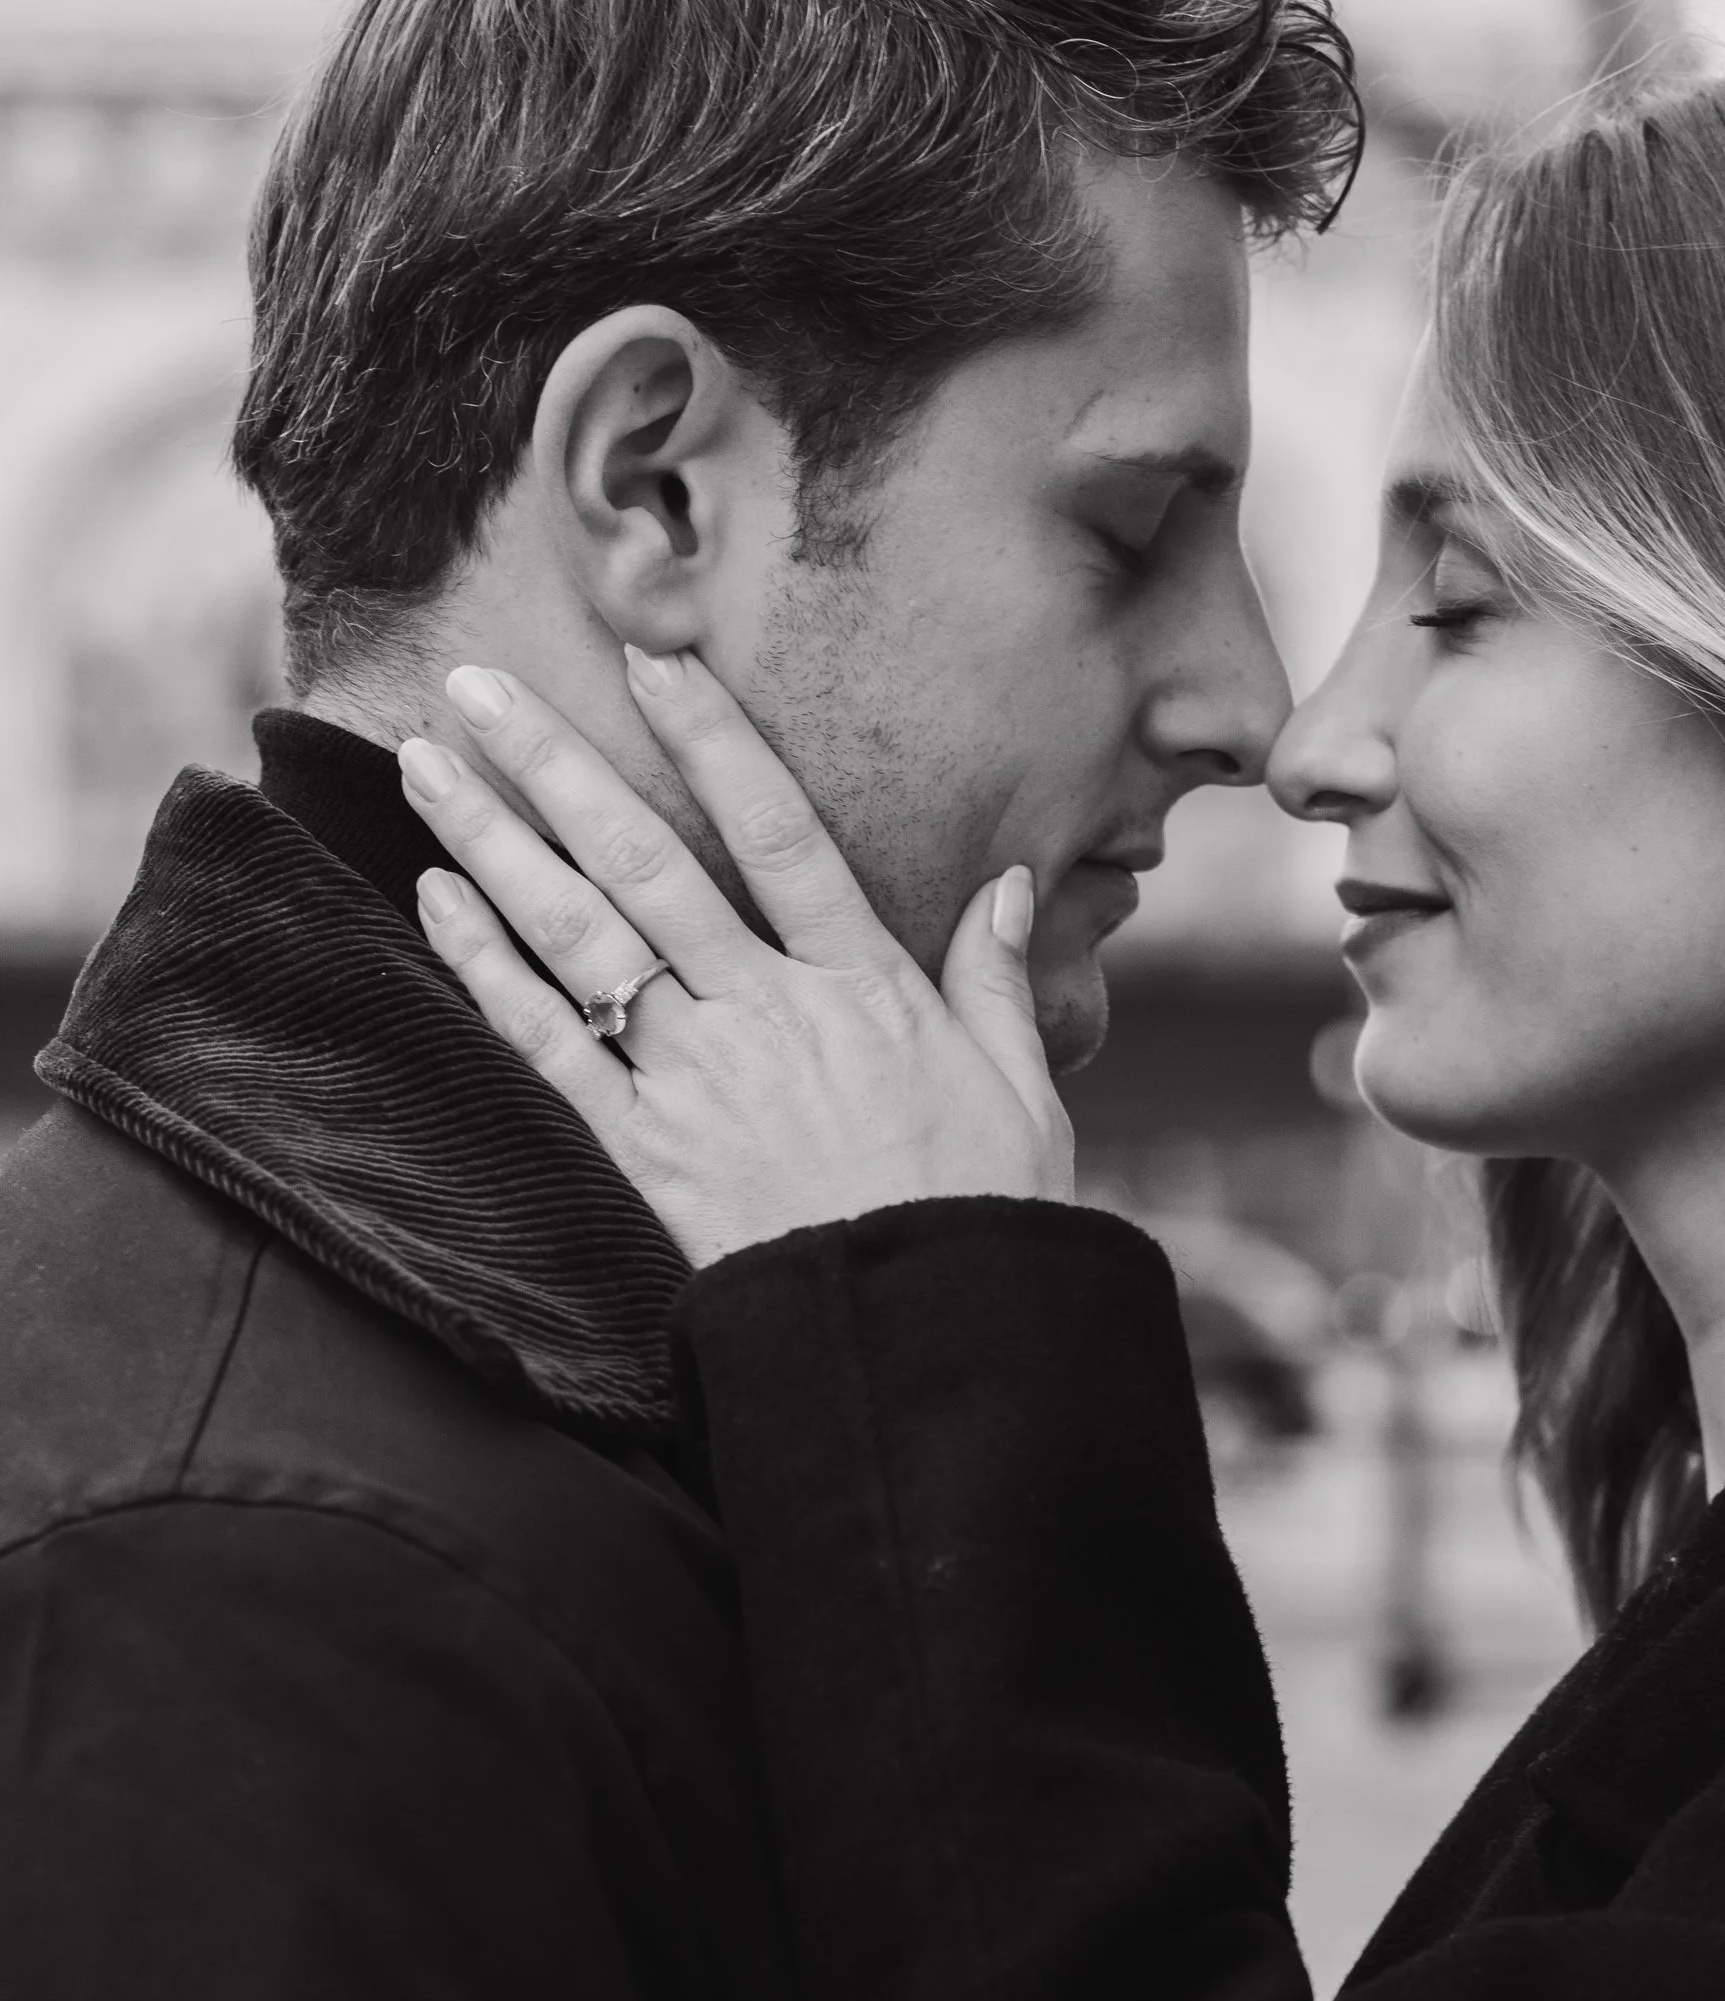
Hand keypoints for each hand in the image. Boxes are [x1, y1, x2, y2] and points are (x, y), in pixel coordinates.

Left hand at [396, 650, 1072, 1271]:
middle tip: (477, 683)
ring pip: (580, 933)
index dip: (711, 738)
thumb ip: (996, 981)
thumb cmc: (982, 1217)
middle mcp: (768, 1012)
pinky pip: (555, 1042)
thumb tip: (1003, 884)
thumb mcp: (1023, 1092)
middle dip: (553, 762)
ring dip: (494, 839)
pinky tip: (439, 899)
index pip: (777, 830)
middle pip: (644, 859)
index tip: (652, 661)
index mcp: (863, 987)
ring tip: (425, 764)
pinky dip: (491, 968)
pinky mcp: (650, 1150)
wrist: (922, 1339)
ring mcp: (699, 1078)